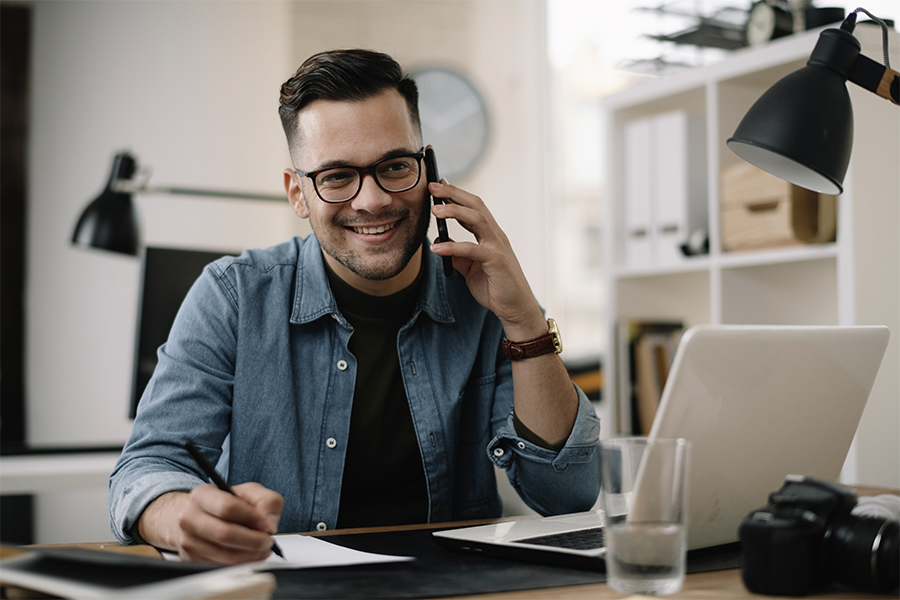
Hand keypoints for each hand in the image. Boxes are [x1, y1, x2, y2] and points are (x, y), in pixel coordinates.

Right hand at [140, 483, 282, 563]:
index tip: (266, 524)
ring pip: (225, 554)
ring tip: (262, 548)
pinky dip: (242, 563)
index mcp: (203, 495)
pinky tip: (250, 554)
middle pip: (225, 534)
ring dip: (251, 554)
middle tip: (268, 540)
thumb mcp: (249, 492)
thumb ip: (267, 501)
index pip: (227, 508)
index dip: (251, 518)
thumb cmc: (225, 502)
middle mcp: (190, 517)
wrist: (197, 515)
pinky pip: (222, 566)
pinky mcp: (192, 559)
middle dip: (253, 540)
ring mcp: (189, 540)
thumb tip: (269, 524)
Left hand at [429, 180, 545, 340]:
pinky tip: (435, 249)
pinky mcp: (497, 261)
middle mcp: (496, 236)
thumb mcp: (470, 269)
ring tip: (434, 210)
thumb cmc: (496, 288)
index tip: (438, 185)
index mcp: (490, 235)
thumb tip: (439, 241)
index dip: (456, 194)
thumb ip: (458, 254)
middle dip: (453, 193)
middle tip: (432, 186)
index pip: (473, 207)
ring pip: (477, 219)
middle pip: (475, 205)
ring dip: (454, 211)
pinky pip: (472, 249)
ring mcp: (498, 247)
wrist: (515, 309)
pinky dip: (452, 247)